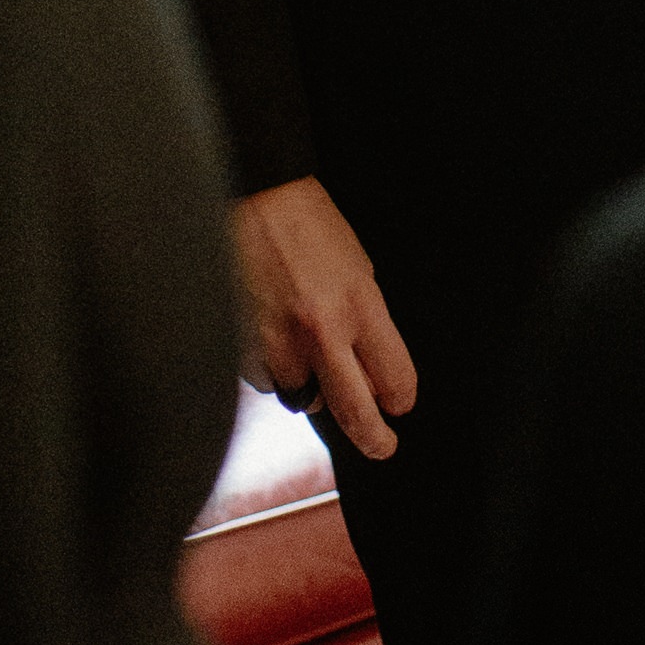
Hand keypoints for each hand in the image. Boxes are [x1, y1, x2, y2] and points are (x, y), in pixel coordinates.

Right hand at [231, 176, 418, 462]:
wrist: (256, 199)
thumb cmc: (309, 226)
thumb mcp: (358, 267)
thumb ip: (365, 321)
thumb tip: (368, 367)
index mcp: (359, 304)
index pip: (393, 376)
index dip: (401, 397)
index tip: (399, 404)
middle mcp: (321, 330)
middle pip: (355, 411)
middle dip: (374, 437)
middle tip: (383, 445)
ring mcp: (278, 343)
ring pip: (304, 398)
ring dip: (312, 388)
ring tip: (309, 353)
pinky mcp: (243, 348)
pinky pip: (266, 381)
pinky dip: (274, 371)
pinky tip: (275, 340)